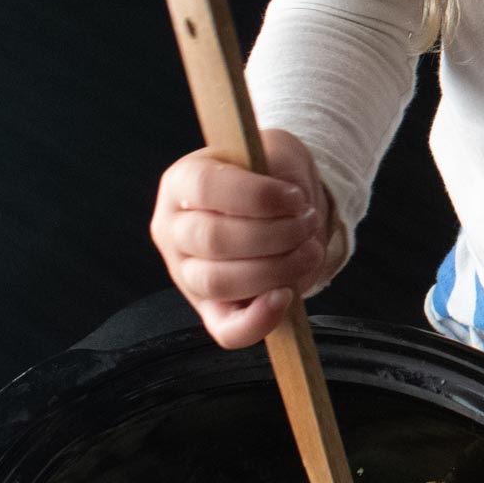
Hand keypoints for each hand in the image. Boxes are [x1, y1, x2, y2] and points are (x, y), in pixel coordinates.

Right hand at [150, 129, 333, 347]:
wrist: (280, 202)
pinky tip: (284, 297)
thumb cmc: (271, 176)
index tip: (296, 198)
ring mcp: (186, 273)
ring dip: (278, 268)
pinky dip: (258, 321)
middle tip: (308, 222)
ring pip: (220, 282)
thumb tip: (288, 208)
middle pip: (214, 239)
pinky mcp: (210, 308)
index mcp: (181, 182)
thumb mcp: (276, 152)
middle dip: (277, 234)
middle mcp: (174, 229)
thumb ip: (279, 171)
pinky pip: (226, 330)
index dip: (258, 197)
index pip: (206, 188)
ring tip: (310, 250)